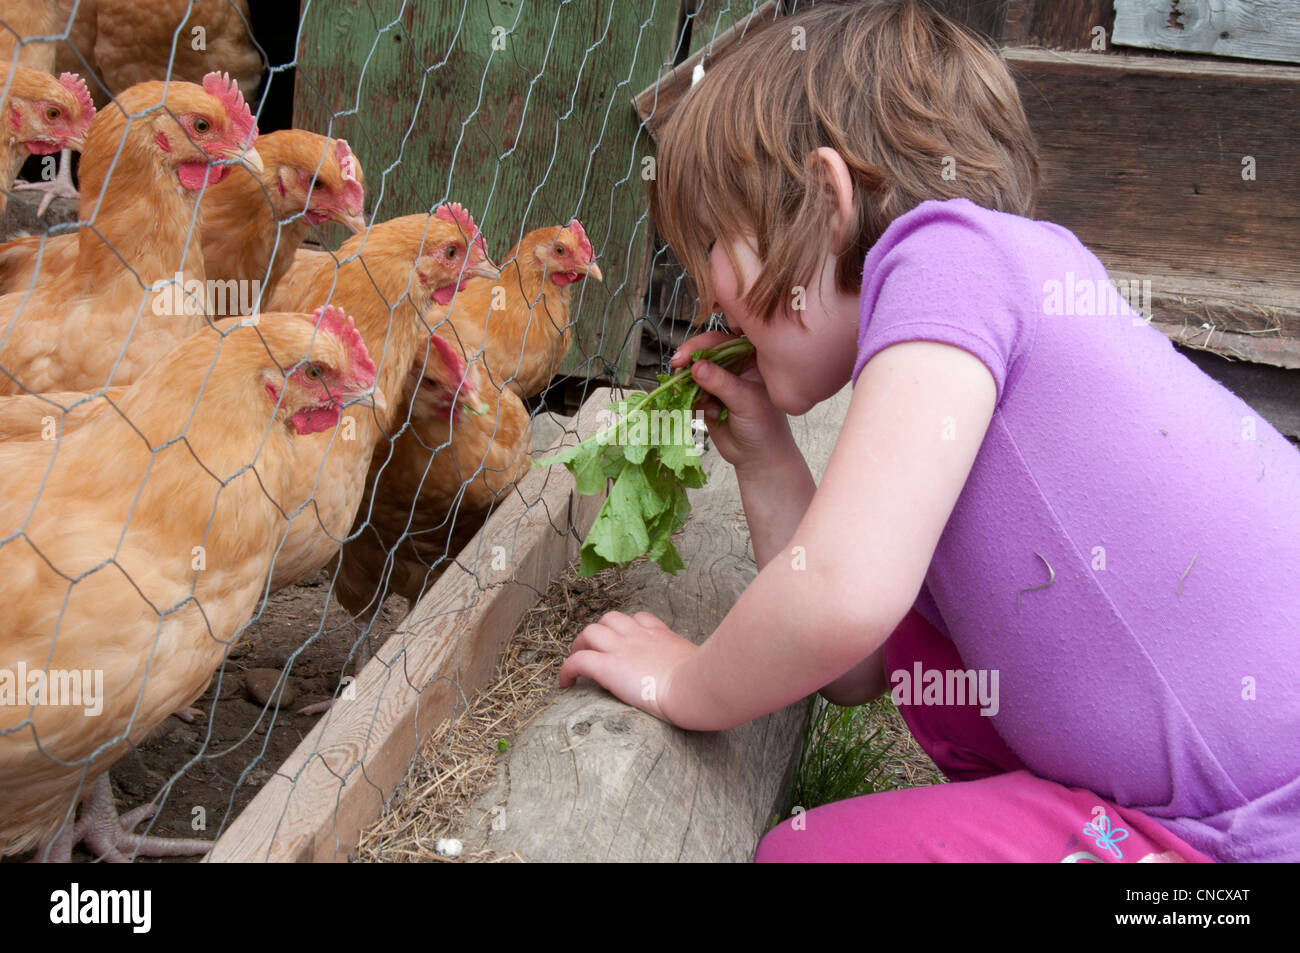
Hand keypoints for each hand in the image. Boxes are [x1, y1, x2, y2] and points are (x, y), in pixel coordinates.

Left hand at [558, 610, 696, 725]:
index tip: (626, 642)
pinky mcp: (608, 666)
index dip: (629, 628)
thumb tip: (702, 678)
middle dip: (600, 632)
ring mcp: (621, 648)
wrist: (695, 687)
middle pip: (611, 619)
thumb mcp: (702, 665)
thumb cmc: (704, 682)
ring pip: (590, 632)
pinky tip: (565, 683)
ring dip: (580, 645)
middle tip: (595, 651)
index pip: (641, 619)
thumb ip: (693, 666)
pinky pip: (577, 661)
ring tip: (577, 662)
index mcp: (662, 636)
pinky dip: (567, 670)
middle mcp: (639, 636)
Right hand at [670, 331, 794, 472]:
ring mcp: (718, 383)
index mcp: (749, 359)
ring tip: (697, 401)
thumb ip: (721, 383)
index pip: (721, 342)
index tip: (683, 357)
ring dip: (689, 386)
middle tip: (676, 371)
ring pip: (692, 375)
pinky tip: (705, 413)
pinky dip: (691, 401)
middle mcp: (733, 367)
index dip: (699, 346)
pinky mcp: (706, 398)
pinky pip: (690, 393)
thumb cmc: (764, 426)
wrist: (758, 457)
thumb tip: (696, 367)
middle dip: (688, 364)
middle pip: (702, 355)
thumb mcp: (745, 401)